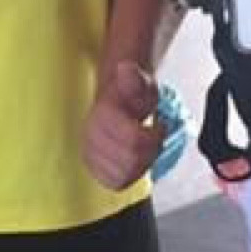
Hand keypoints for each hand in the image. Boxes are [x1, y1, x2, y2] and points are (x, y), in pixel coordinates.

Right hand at [82, 59, 162, 188]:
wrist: (114, 102)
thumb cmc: (129, 95)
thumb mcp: (140, 81)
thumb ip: (134, 78)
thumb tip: (125, 68)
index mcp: (101, 115)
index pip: (133, 142)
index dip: (154, 138)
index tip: (160, 126)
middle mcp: (90, 137)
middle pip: (131, 160)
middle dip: (149, 151)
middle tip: (154, 137)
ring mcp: (90, 154)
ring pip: (125, 174)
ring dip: (141, 163)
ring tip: (145, 148)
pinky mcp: (94, 169)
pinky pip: (116, 182)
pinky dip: (130, 174)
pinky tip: (135, 160)